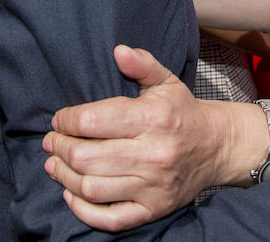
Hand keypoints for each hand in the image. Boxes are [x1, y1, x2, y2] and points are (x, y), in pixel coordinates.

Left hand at [44, 46, 231, 230]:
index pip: (92, 121)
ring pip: (91, 187)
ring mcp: (153, 185)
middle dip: (59, 147)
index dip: (66, 120)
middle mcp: (153, 154)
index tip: (59, 119)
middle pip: (85, 156)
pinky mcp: (153, 210)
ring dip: (64, 176)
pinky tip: (72, 193)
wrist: (217, 147)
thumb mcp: (166, 81)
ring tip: (55, 164)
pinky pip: (108, 218)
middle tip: (52, 142)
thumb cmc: (183, 112)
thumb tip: (118, 51)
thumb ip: (142, 64)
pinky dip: (82, 209)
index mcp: (153, 119)